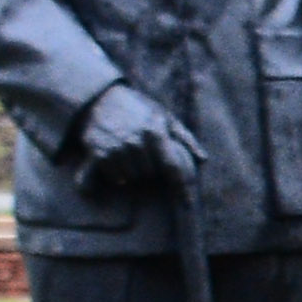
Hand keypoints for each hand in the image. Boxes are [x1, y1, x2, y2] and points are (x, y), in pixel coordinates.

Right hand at [73, 84, 197, 194]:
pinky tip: (118, 160)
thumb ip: (186, 139)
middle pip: (150, 175)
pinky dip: (118, 173)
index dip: (182, 188)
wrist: (103, 98)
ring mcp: (116, 147)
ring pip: (131, 178)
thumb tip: (203, 160)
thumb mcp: (166, 118)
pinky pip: (115, 177)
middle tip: (144, 154)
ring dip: (133, 171)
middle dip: (150, 169)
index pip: (172, 167)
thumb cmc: (141, 110)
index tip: (187, 204)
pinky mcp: (99, 152)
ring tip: (131, 155)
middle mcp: (135, 141)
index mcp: (155, 132)